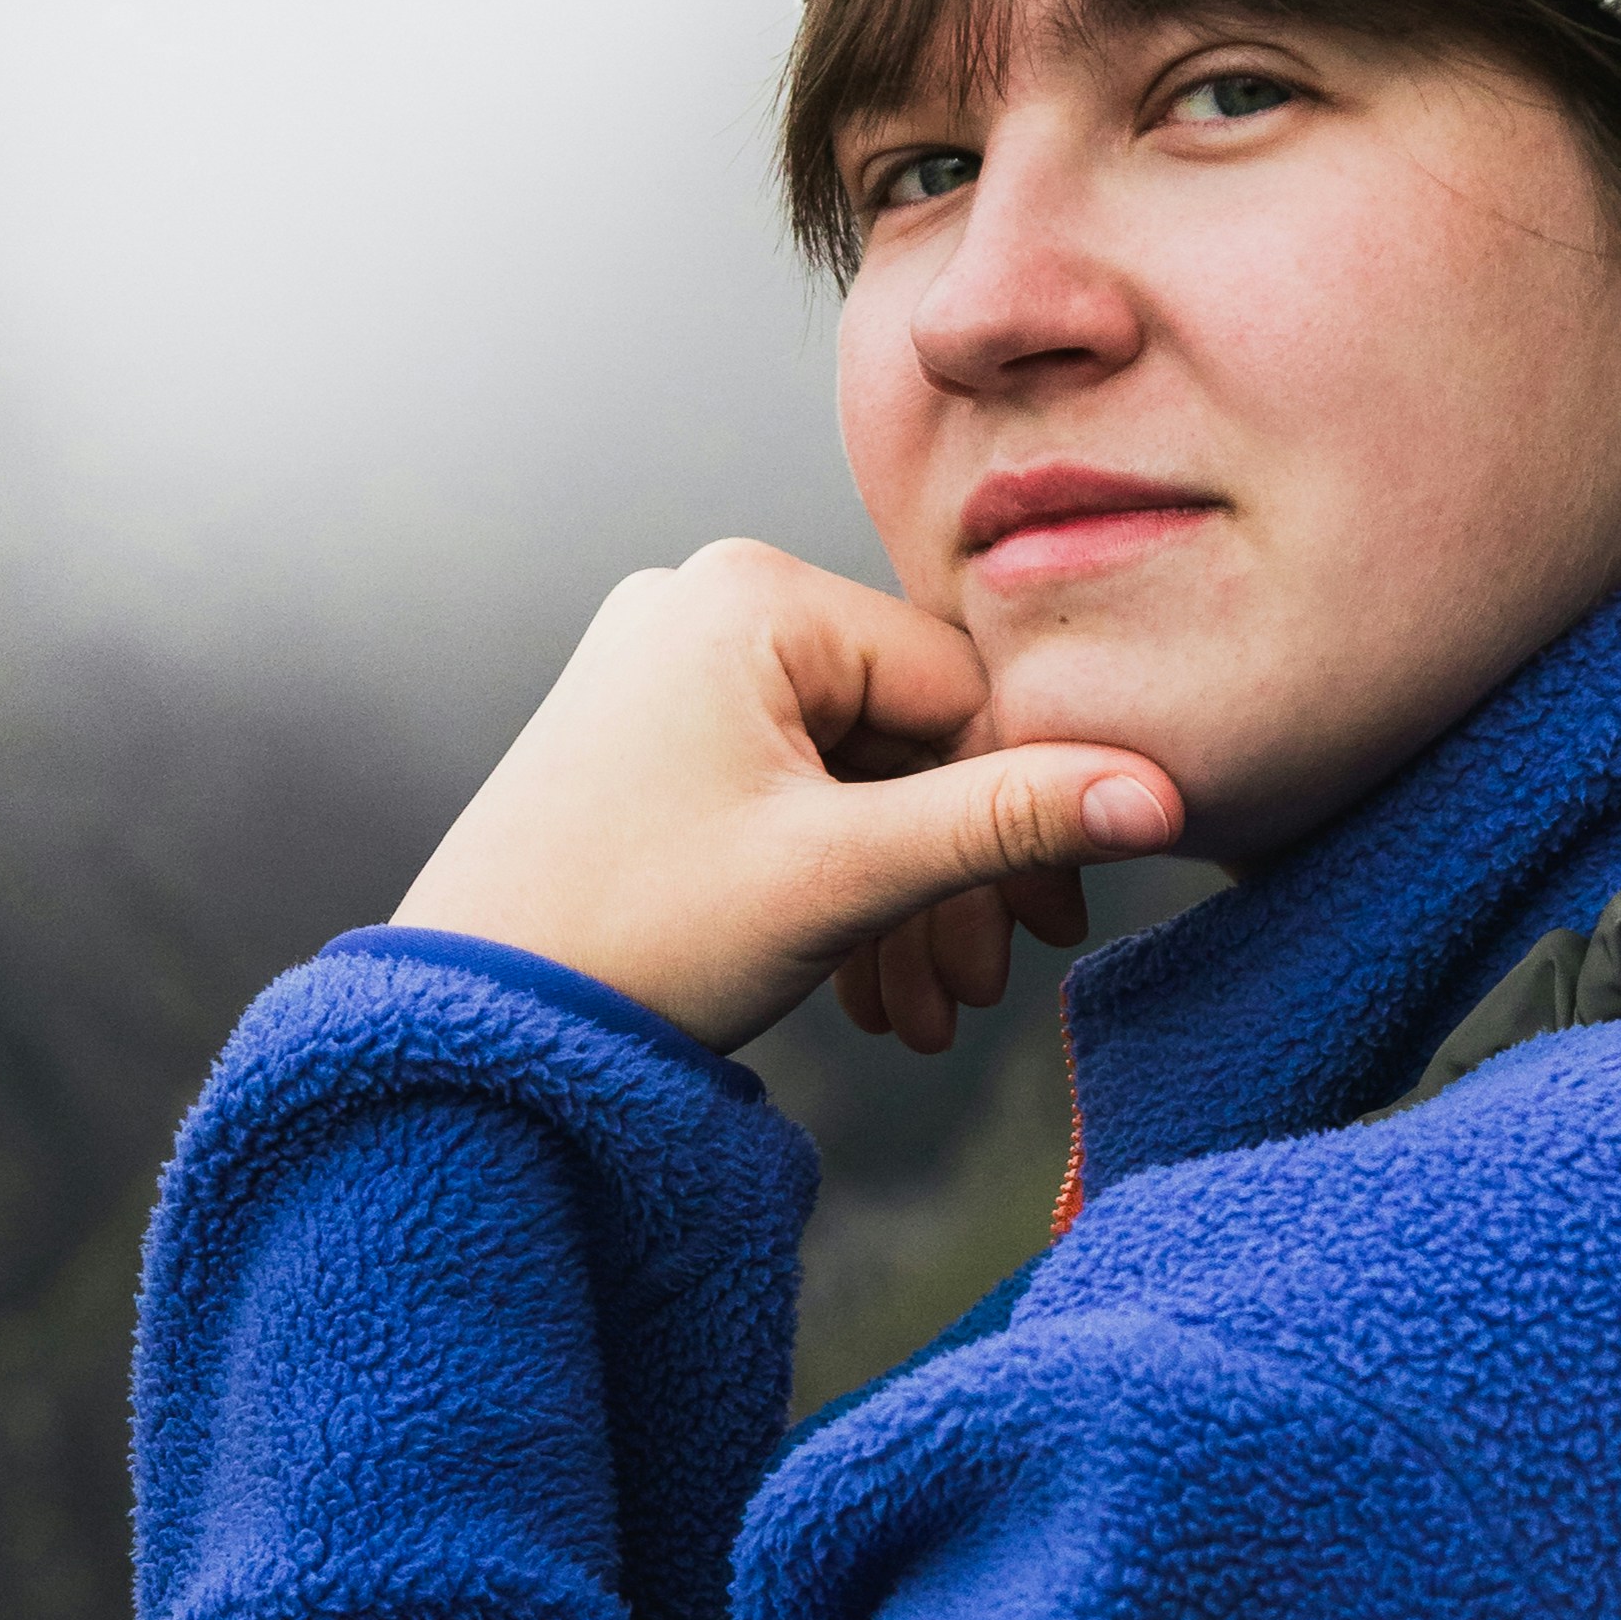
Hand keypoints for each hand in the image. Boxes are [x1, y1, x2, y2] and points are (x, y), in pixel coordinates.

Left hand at [394, 542, 1178, 1054]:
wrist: (459, 1022)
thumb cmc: (627, 936)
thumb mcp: (842, 876)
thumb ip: (1005, 823)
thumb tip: (1160, 795)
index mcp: (749, 597)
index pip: (954, 684)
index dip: (1022, 808)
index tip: (1057, 922)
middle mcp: (702, 603)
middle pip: (902, 736)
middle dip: (953, 875)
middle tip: (990, 987)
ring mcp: (666, 669)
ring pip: (847, 779)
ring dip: (898, 900)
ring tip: (921, 1016)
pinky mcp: (646, 737)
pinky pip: (783, 795)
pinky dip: (829, 887)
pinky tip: (861, 990)